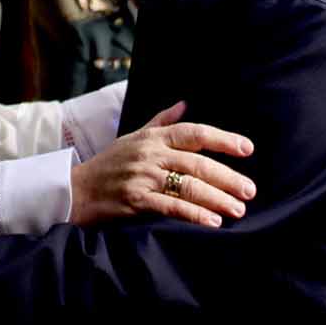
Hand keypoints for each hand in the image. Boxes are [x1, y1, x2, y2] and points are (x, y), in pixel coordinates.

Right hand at [68, 101, 255, 227]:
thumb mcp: (133, 137)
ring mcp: (143, 177)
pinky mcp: (136, 201)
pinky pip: (171, 207)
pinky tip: (213, 221)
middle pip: (197, 163)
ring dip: (217, 198)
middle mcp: (150, 154)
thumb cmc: (108, 164)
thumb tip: (185, 104)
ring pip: (188, 186)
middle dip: (228, 177)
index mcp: (152, 138)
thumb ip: (161, 122)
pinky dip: (194, 214)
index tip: (247, 149)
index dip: (222, 139)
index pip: (193, 133)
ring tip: (238, 209)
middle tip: (250, 190)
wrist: (75, 190)